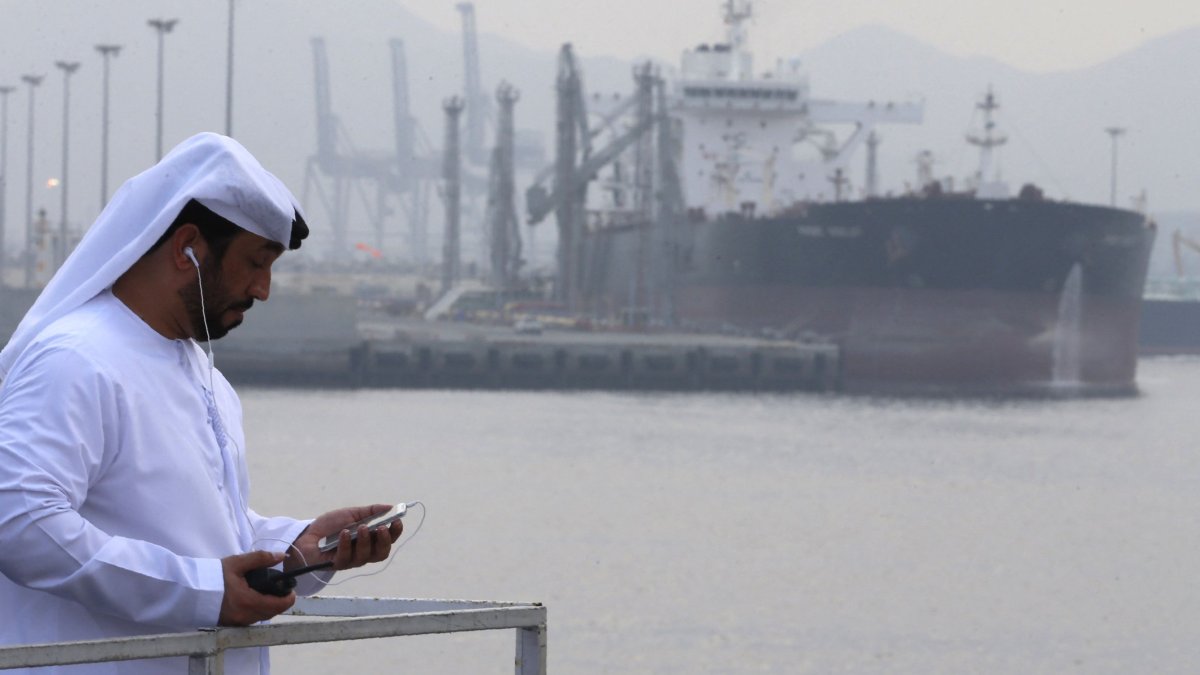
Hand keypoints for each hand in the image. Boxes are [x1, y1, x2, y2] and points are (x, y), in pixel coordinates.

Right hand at [218, 550, 295, 625]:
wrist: (190, 592)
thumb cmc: (213, 577)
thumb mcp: (237, 563)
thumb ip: (261, 558)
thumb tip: (280, 556)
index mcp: (249, 601)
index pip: (279, 605)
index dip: (289, 597)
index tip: (290, 589)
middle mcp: (245, 616)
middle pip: (272, 612)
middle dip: (279, 601)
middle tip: (278, 588)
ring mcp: (238, 622)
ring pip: (262, 617)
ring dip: (268, 607)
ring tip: (266, 592)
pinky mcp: (231, 624)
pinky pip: (251, 620)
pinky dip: (256, 611)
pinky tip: (252, 599)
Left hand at [287, 504, 402, 572]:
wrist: (307, 535)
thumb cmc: (330, 526)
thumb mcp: (351, 514)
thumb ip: (370, 512)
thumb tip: (390, 507)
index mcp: (370, 540)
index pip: (388, 540)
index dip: (395, 532)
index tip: (397, 520)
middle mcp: (364, 552)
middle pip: (382, 553)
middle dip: (384, 541)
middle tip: (381, 528)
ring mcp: (351, 560)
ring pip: (365, 556)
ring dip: (365, 541)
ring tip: (360, 527)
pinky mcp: (337, 564)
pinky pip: (346, 557)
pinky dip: (346, 544)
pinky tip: (344, 534)